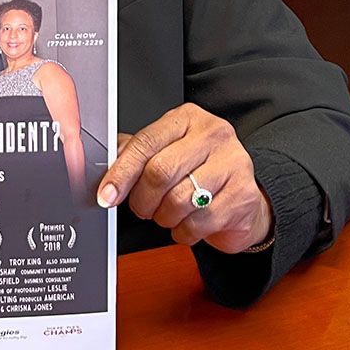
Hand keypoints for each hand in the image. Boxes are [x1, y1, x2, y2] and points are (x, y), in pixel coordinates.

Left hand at [97, 104, 272, 253]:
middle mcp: (213, 135)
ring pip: (178, 200)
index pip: (145, 143)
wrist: (242, 195)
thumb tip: (106, 165)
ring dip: (163, 217)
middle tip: (141, 207)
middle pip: (160, 172)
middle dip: (142, 199)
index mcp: (186, 119)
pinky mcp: (243, 195)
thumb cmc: (198, 171)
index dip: (121, 172)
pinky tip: (186, 223)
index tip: (107, 194)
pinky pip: (199, 222)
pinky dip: (183, 231)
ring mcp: (233, 163)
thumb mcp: (166, 152)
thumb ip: (135, 153)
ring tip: (167, 213)